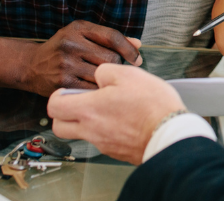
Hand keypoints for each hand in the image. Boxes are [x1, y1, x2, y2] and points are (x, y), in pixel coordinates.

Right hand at [19, 20, 142, 95]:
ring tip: (104, 80)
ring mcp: (66, 64)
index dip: (129, 49)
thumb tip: (137, 44)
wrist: (32, 66)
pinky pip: (91, 89)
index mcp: (78, 29)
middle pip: (110, 58)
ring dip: (108, 80)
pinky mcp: (62, 83)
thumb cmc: (62, 49)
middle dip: (117, 66)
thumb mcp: (82, 35)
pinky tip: (96, 89)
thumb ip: (110, 38)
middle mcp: (71, 44)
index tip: (137, 59)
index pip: (112, 37)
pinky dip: (97, 90)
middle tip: (114, 71)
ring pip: (102, 75)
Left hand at [48, 63, 183, 164]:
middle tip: (79, 102)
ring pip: (81, 134)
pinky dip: (106, 130)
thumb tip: (99, 76)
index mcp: (89, 109)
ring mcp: (102, 143)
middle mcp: (90, 130)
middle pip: (59, 127)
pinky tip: (123, 120)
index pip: (54, 107)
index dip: (57, 96)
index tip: (67, 91)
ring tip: (108, 109)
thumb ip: (106, 71)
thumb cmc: (151, 105)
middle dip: (63, 114)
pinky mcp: (115, 152)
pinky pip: (101, 140)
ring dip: (86, 122)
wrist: (169, 133)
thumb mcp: (129, 75)